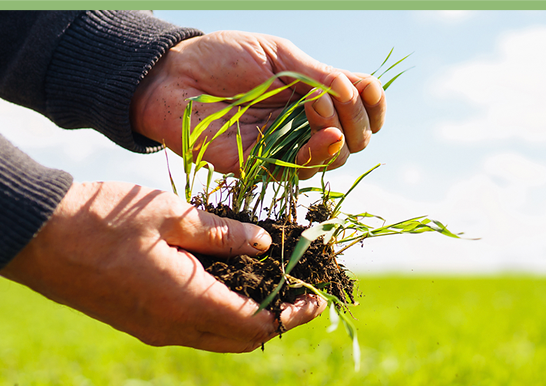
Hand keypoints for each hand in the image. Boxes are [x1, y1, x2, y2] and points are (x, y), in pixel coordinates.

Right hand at [0, 182, 325, 351]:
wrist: (37, 237)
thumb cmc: (102, 219)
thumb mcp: (169, 214)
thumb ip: (222, 232)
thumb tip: (267, 243)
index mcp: (186, 302)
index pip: (257, 325)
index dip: (292, 314)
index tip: (315, 297)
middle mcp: (173, 327)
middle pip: (242, 339)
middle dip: (276, 320)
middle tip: (297, 291)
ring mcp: (154, 329)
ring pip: (218, 337)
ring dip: (249, 318)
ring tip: (269, 283)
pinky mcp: (140, 322)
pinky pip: (194, 328)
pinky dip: (221, 313)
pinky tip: (228, 280)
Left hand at [131, 31, 385, 179]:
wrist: (173, 76)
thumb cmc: (221, 57)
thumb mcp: (277, 54)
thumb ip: (317, 74)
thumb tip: (355, 92)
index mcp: (309, 94)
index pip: (356, 108)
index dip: (373, 106)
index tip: (371, 96)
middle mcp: (300, 124)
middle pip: (351, 138)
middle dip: (357, 123)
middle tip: (338, 102)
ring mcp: (281, 146)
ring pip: (330, 159)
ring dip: (340, 137)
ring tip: (324, 112)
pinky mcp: (259, 166)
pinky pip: (298, 171)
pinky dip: (317, 154)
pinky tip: (324, 135)